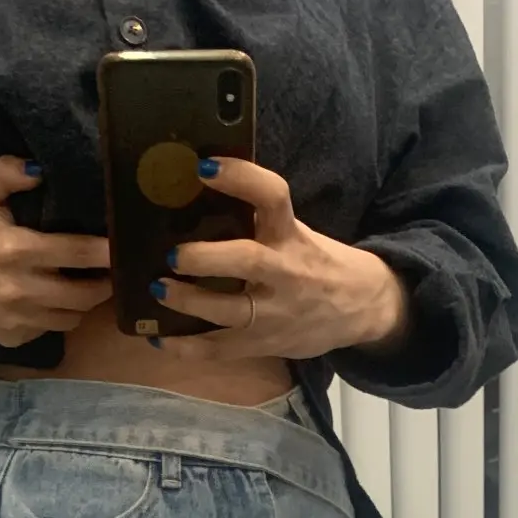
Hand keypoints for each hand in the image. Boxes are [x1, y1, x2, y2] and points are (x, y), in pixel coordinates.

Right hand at [0, 158, 110, 345]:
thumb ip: (7, 174)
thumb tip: (40, 167)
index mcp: (16, 249)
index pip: (75, 253)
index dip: (104, 252)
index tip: (121, 248)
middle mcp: (20, 289)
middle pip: (83, 294)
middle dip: (103, 283)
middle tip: (110, 272)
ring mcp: (18, 319)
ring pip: (71, 318)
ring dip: (83, 303)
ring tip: (86, 287)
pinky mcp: (13, 338)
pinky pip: (50, 331)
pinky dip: (57, 318)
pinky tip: (54, 303)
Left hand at [147, 158, 408, 359]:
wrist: (360, 308)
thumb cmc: (316, 263)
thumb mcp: (296, 234)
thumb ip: (259, 223)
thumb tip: (197, 200)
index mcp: (292, 236)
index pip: (272, 196)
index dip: (241, 178)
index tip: (204, 167)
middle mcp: (285, 272)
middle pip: (246, 261)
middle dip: (205, 258)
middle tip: (172, 254)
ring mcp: (274, 313)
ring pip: (227, 311)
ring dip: (188, 302)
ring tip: (157, 290)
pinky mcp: (263, 344)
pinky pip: (219, 349)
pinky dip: (186, 348)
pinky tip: (159, 339)